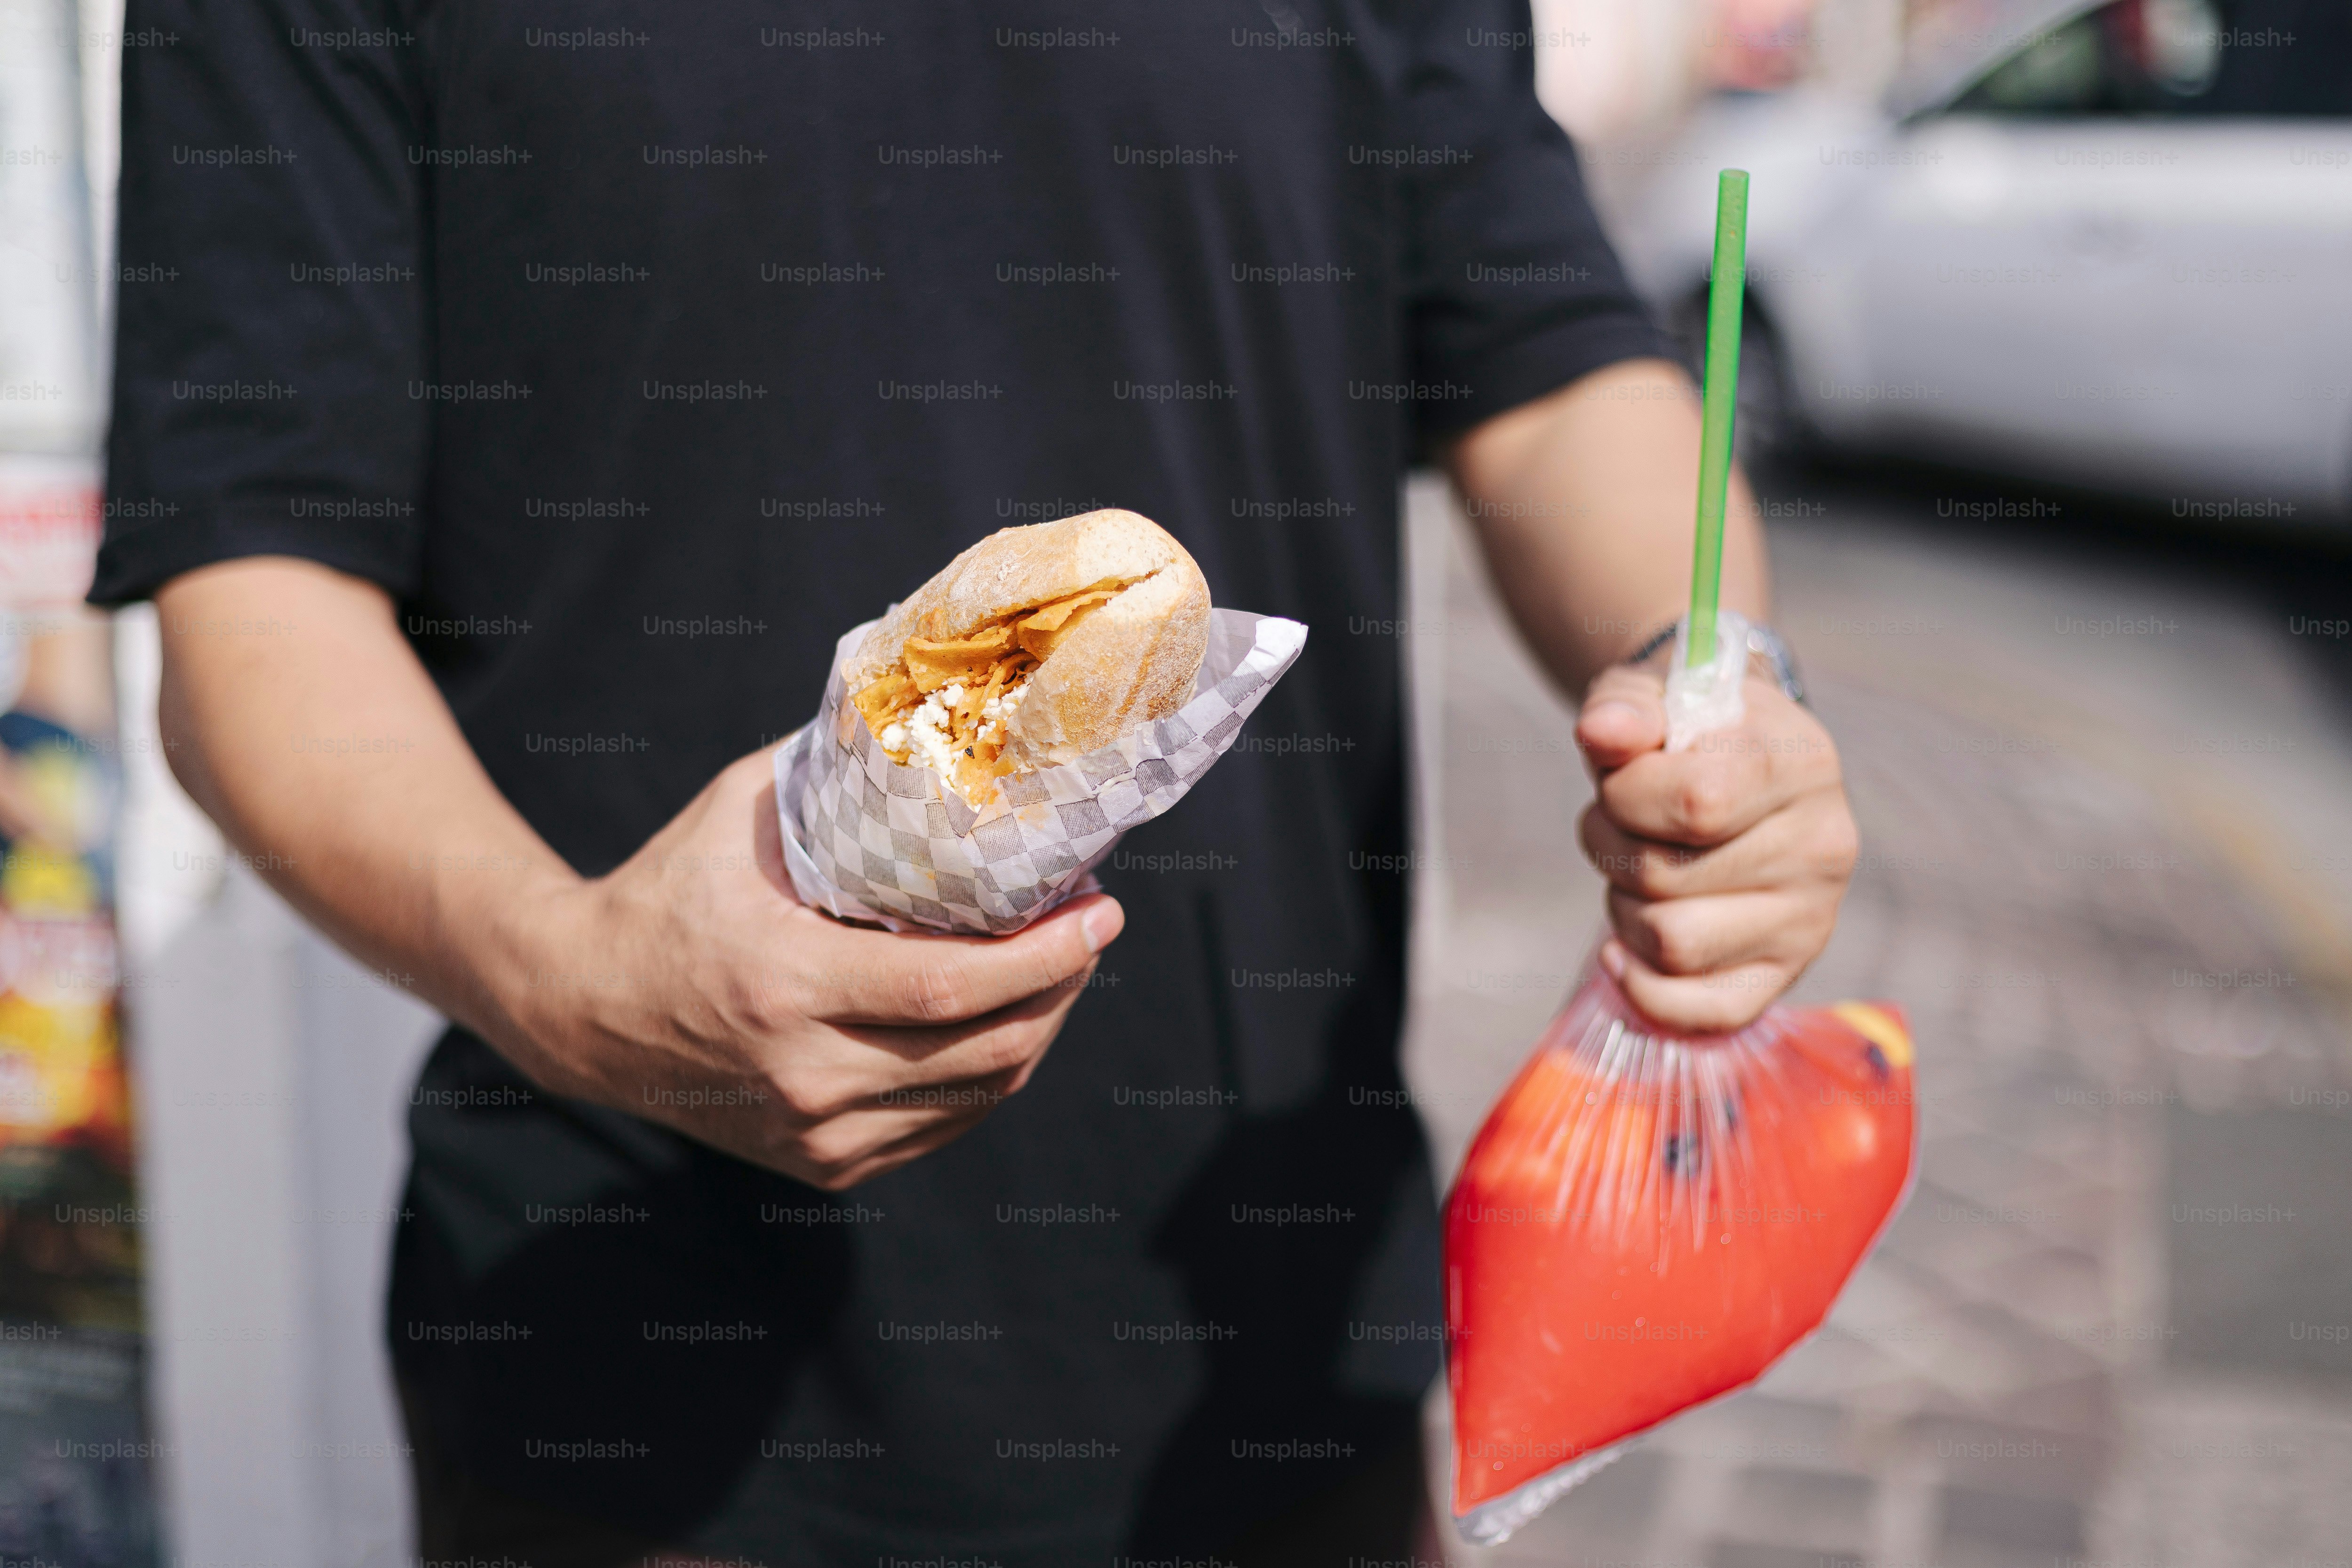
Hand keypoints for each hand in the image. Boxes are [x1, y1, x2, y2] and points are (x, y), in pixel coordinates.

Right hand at [498, 749, 1122, 1189]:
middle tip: (1093, 928)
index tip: (1102, 910)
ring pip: (977, 1096)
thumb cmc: (664, 891)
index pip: (952, 989)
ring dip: (1038, 1030)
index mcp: (783, 986)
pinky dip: (989, 1077)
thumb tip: (939, 715)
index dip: (1045, 956)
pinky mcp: (821, 1164)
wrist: (575, 1007)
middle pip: (984, 1050)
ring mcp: (814, 1132)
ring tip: (1059, 968)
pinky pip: (942, 1126)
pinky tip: (1006, 1022)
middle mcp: (803, 1075)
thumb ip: (835, 771)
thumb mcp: (739, 812)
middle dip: (1062, 987)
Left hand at [1574, 665, 1856, 1030]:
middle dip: (1611, 848)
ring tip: (1640, 870)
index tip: (1623, 777)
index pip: (1697, 802)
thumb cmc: (1684, 730)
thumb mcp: (1653, 695)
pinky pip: (1702, 1012)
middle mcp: (1824, 845)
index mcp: (1802, 763)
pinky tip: (1624, 948)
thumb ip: (1625, 707)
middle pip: (1666, 878)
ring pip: (1672, 943)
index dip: (1627, 795)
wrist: (1737, 762)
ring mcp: (1811, 918)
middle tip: (1623, 824)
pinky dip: (1642, 986)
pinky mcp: (1783, 974)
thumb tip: (1602, 734)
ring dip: (1623, 908)